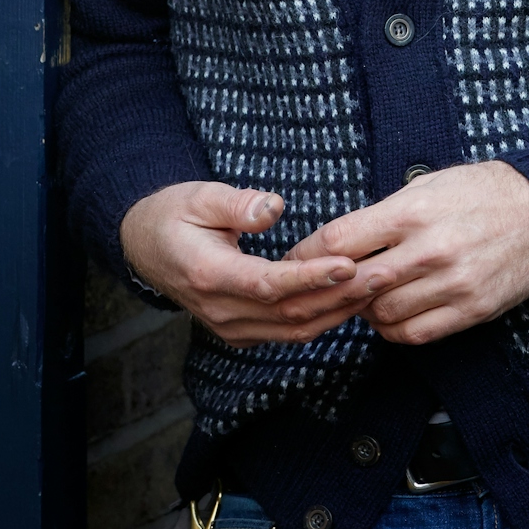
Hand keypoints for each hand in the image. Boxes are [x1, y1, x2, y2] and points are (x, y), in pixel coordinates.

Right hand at [119, 182, 370, 346]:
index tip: (348, 263)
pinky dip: (322, 318)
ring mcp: (231, 327)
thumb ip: (236, 204)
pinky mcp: (242, 331)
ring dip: (338, 311)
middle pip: (290, 313)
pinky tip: (350, 300)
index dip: (311, 277)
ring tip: (378, 286)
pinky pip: (288, 332)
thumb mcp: (198, 196)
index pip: (269, 284)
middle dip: (340, 295)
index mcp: (209, 275)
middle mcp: (220, 311)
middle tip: (383, 273)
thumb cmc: (173, 214)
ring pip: (294, 329)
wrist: (145, 247)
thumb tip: (273, 208)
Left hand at [279, 161, 528, 346]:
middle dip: (328, 290)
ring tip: (364, 298)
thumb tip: (337, 243)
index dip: (306, 253)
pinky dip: (394, 330)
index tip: (293, 260)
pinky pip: (414, 334)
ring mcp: (451, 283)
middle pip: (354, 283)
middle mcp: (429, 249)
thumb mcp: (428, 186)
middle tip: (315, 291)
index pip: (340, 239)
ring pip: (381, 315)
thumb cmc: (480, 191)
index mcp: (412, 210)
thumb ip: (384, 216)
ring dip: (364, 311)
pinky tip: (393, 314)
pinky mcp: (471, 309)